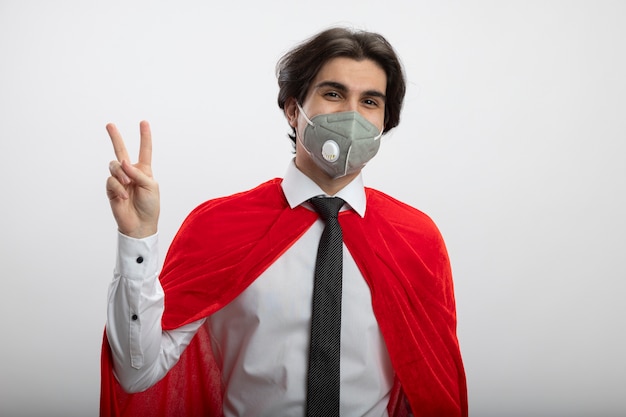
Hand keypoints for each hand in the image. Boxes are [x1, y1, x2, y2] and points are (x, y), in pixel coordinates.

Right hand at [106, 120, 159, 237]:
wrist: (140, 224)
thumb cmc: (150, 206)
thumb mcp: (150, 186)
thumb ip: (138, 173)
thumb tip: (122, 162)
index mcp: (144, 170)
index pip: (145, 150)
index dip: (144, 137)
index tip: (143, 122)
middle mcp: (130, 172)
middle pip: (121, 151)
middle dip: (115, 137)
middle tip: (109, 124)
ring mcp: (120, 180)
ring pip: (114, 166)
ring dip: (121, 173)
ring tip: (127, 184)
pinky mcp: (111, 189)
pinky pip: (110, 180)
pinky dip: (118, 187)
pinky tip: (124, 196)